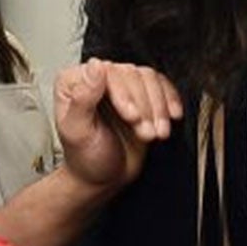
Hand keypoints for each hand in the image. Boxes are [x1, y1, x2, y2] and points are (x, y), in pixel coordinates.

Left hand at [53, 59, 181, 195]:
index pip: (107, 73)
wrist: (101, 179)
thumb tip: (94, 66)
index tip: (133, 117)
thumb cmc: (84, 158)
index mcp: (73, 82)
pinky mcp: (140, 94)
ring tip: (157, 133)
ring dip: (158, 107)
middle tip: (146, 133)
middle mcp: (96, 78)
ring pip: (148, 79)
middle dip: (144, 107)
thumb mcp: (77, 133)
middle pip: (131, 74)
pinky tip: (172, 116)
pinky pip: (161, 85)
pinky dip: (170, 101)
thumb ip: (82, 99)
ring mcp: (120, 85)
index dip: (124, 94)